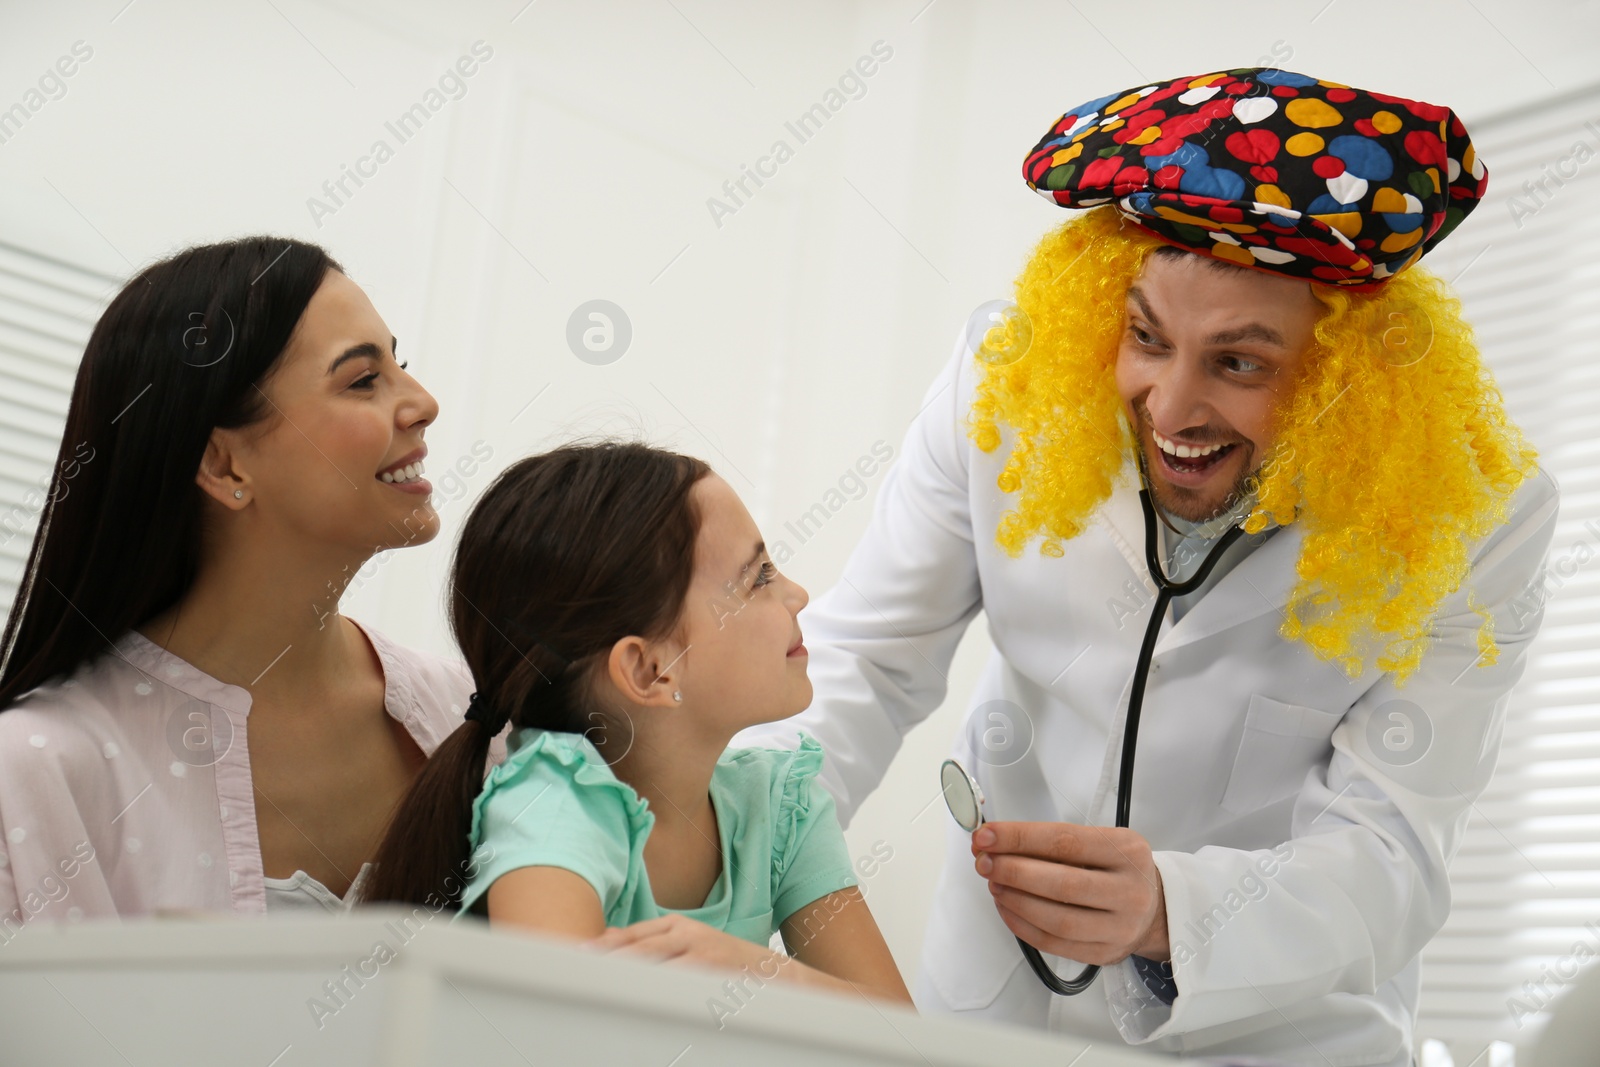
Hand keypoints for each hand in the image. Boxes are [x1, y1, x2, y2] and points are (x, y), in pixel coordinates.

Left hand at [587, 913, 783, 973]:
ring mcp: (701, 952)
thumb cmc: (726, 963)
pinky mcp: (714, 973)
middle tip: (578, 974)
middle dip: (607, 963)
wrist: (777, 975)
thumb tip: (605, 941)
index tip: (574, 958)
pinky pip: (677, 984)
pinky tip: (637, 1001)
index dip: (601, 947)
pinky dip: (656, 992)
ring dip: (626, 978)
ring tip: (600, 988)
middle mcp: (686, 934)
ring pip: (653, 965)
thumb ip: (652, 943)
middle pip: (636, 950)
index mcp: (677, 926)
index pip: (630, 936)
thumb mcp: (690, 944)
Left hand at [973, 821, 1168, 964]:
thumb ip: (1053, 842)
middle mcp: (1129, 891)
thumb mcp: (1100, 842)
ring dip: (1015, 900)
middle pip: (1062, 883)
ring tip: (993, 884)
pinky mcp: (1105, 954)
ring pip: (1057, 920)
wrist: (1154, 908)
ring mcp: (1120, 927)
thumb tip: (995, 842)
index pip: (1065, 842)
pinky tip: (1006, 907)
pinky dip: (1022, 926)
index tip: (986, 835)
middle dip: (1013, 871)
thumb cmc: (1116, 869)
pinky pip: (1055, 945)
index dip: (1019, 838)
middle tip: (983, 861)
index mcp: (1127, 851)